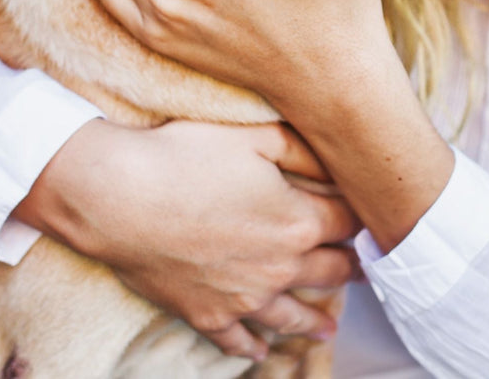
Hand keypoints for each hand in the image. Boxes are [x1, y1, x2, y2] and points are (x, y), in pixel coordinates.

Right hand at [15, 118, 359, 361]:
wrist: (120, 198)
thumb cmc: (186, 158)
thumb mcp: (255, 137)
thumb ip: (303, 150)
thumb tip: (337, 160)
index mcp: (299, 221)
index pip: (347, 222)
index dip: (360, 217)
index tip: (368, 217)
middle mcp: (281, 267)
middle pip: (330, 270)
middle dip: (349, 268)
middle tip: (361, 270)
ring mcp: (244, 298)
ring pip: (292, 315)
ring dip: (315, 320)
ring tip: (329, 327)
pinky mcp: (207, 315)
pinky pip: (238, 341)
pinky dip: (252, 348)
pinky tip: (261, 352)